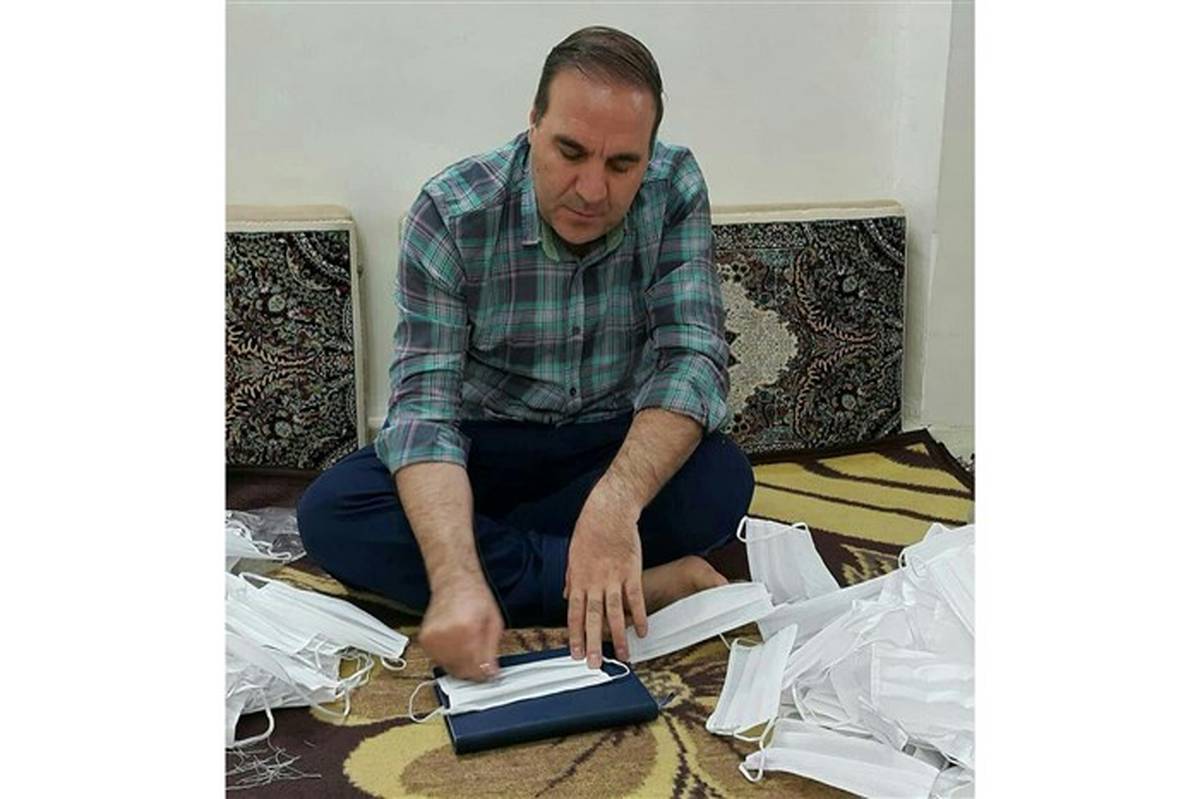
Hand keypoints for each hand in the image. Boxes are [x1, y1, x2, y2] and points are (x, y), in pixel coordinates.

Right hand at [418, 573, 503, 680]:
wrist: (454, 582)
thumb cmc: (474, 597)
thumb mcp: (494, 623)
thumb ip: (492, 651)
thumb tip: (491, 673)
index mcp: (467, 630)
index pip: (476, 668)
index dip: (485, 674)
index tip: (490, 673)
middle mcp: (447, 635)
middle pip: (462, 671)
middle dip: (474, 670)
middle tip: (481, 662)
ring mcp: (433, 639)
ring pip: (450, 668)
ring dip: (461, 665)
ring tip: (468, 647)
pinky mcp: (425, 640)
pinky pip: (439, 660)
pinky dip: (449, 657)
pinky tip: (456, 644)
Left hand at [564, 488, 648, 665]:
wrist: (609, 511)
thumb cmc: (590, 531)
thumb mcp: (573, 556)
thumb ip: (571, 580)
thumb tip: (566, 597)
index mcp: (578, 580)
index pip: (574, 614)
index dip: (575, 635)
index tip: (576, 654)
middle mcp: (594, 583)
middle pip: (593, 618)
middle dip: (594, 643)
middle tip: (595, 664)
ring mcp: (614, 578)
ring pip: (615, 613)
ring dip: (619, 636)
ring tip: (624, 656)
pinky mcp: (632, 572)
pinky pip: (636, 598)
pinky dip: (639, 615)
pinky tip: (643, 631)